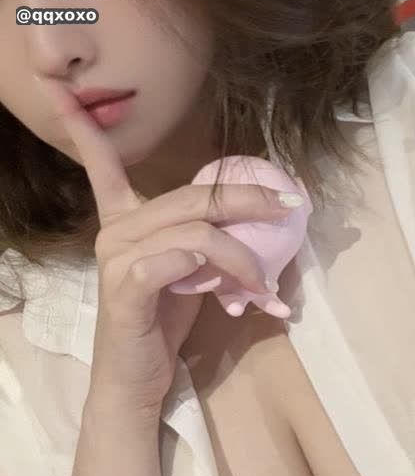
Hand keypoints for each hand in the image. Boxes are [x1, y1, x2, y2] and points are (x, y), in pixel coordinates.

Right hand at [36, 78, 294, 423]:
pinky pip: (180, 259)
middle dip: (248, 198)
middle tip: (290, 205)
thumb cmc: (161, 324)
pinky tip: (234, 290)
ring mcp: (117, 258)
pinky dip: (218, 269)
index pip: (103, 166)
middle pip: (192, 197)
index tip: (64, 93)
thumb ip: (206, 239)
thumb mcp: (189, 272)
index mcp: (125, 221)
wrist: (135, 381)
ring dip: (244, 254)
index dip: (86, 130)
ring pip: (195, 230)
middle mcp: (116, 231)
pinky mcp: (126, 287)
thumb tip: (256, 216)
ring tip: (265, 282)